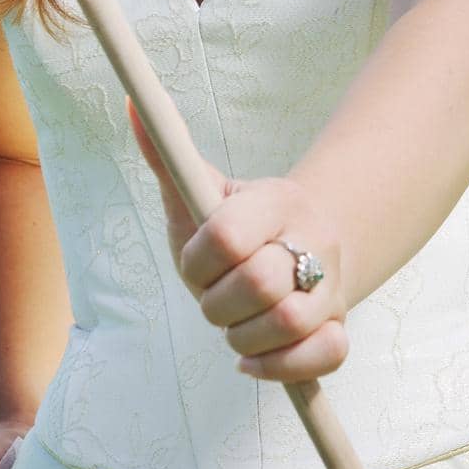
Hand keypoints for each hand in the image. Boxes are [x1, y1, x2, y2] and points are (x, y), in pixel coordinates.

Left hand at [127, 97, 348, 383]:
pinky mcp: (338, 328)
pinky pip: (324, 357)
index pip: (227, 236)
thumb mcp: (200, 192)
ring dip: (243, 337)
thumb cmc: (236, 224)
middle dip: (218, 304)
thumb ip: (166, 153)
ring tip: (235, 325)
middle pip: (260, 282)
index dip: (197, 261)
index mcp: (277, 201)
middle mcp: (314, 240)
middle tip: (214, 298)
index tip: (195, 262)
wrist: (305, 244)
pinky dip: (279, 365)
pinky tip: (254, 356)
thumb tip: (130, 103)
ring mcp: (330, 286)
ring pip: (289, 323)